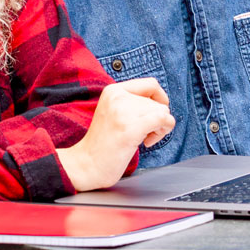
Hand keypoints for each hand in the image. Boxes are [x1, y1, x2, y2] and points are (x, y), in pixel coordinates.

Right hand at [57, 78, 176, 191]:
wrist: (86, 165)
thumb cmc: (102, 144)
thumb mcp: (114, 112)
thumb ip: (133, 103)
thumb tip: (162, 102)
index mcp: (113, 91)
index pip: (151, 84)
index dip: (160, 97)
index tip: (157, 113)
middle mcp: (118, 97)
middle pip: (157, 102)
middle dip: (157, 119)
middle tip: (143, 134)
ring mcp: (124, 112)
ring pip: (162, 111)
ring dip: (159, 128)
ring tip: (142, 139)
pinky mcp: (131, 128)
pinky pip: (163, 119)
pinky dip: (163, 130)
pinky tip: (148, 141)